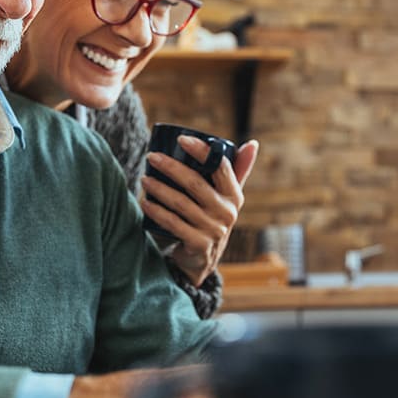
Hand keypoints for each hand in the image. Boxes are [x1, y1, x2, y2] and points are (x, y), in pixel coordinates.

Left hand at [140, 136, 258, 285]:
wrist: (204, 258)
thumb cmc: (213, 217)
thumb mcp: (227, 196)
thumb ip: (237, 170)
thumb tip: (252, 143)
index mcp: (234, 195)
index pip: (220, 166)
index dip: (201, 151)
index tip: (180, 139)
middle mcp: (227, 212)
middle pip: (195, 183)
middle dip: (171, 167)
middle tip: (152, 156)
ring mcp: (213, 230)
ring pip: (181, 203)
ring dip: (159, 189)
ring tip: (144, 179)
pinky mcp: (199, 244)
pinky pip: (173, 223)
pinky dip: (157, 212)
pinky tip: (145, 202)